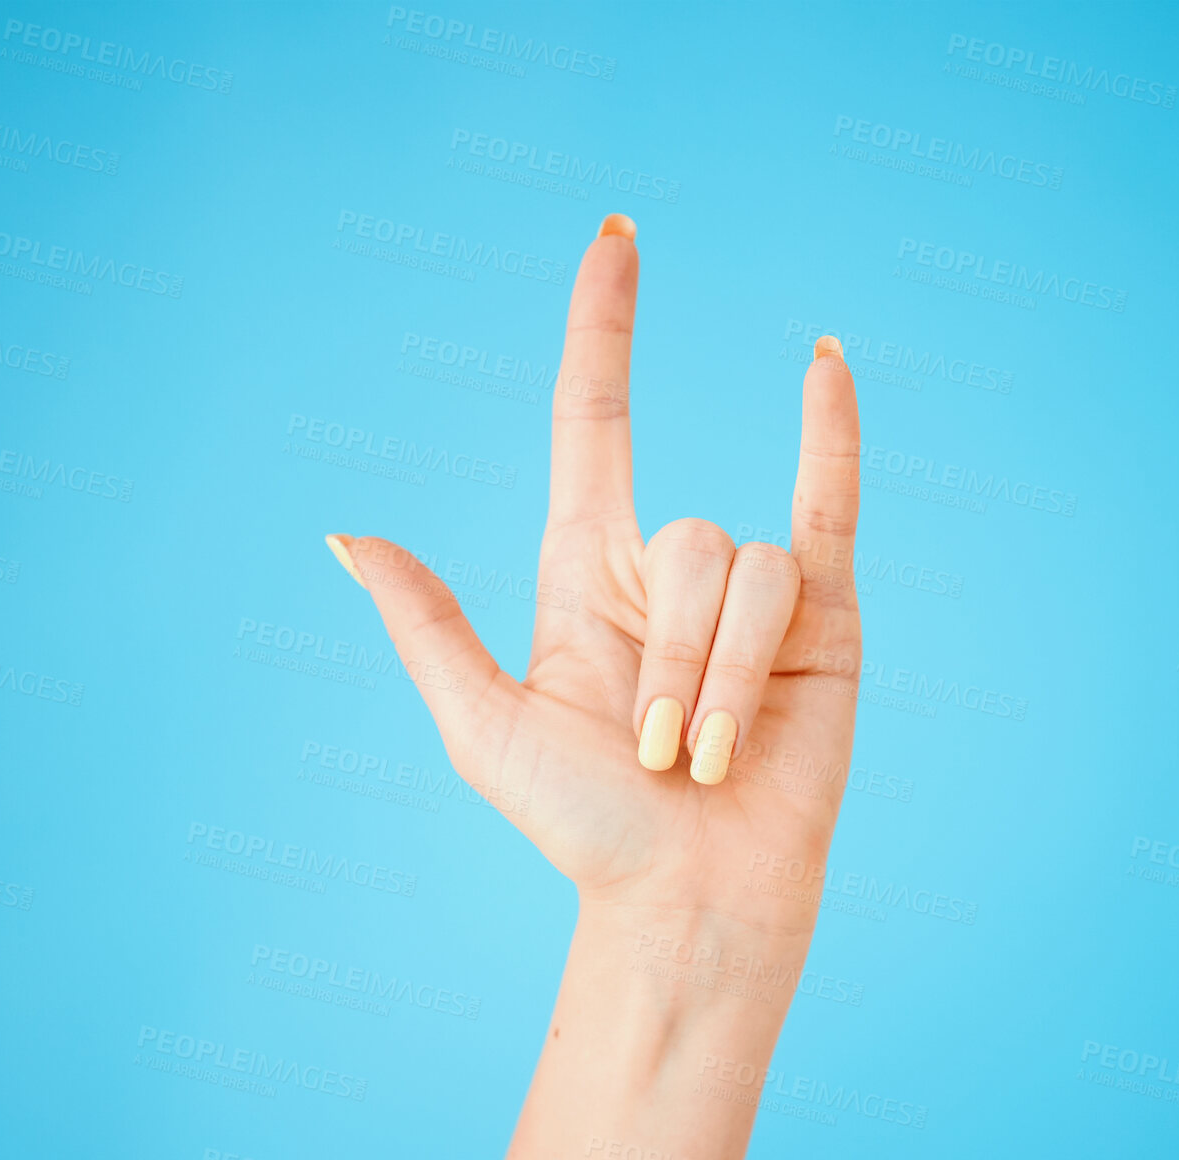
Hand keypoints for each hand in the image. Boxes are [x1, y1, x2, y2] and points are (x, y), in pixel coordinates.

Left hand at [327, 215, 860, 935]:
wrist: (688, 901)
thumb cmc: (585, 829)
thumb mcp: (486, 727)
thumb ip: (426, 623)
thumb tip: (346, 533)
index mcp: (585, 575)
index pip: (596, 420)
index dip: (604, 330)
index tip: (616, 240)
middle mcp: (669, 571)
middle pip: (683, 538)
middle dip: (671, 661)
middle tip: (656, 756)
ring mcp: (751, 592)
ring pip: (748, 568)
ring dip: (722, 678)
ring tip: (711, 761)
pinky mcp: (826, 617)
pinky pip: (830, 506)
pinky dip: (832, 436)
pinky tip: (824, 364)